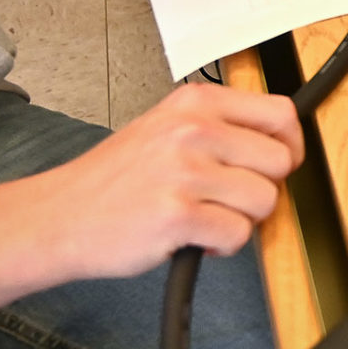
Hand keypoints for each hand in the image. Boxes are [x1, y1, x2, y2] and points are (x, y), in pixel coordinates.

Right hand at [39, 84, 305, 279]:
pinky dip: (222, 246)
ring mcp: (185, 171)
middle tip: (227, 199)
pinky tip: (193, 238)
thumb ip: (219, 128)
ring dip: (240, 220)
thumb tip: (281, 145)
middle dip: (261, 189)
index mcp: (195, 102)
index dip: (289, 146)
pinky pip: (238, 235)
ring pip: (264, 201)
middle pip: (280, 162)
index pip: (281, 114)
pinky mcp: (178, 215)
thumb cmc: (115, 178)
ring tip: (204, 218)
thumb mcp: (165, 128)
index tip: (275, 166)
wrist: (59, 215)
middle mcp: (193, 129)